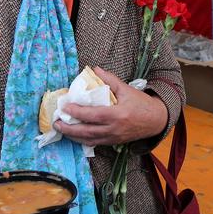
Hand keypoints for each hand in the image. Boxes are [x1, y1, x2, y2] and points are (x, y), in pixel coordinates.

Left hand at [54, 66, 169, 145]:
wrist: (156, 120)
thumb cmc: (141, 103)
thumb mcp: (126, 89)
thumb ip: (110, 80)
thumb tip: (94, 69)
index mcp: (117, 115)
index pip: (93, 115)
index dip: (77, 112)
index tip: (65, 107)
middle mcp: (114, 129)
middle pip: (87, 132)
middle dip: (69, 129)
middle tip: (56, 123)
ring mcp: (113, 138)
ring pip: (89, 140)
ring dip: (73, 136)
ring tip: (61, 129)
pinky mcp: (114, 143)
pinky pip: (95, 143)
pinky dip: (83, 140)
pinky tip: (75, 135)